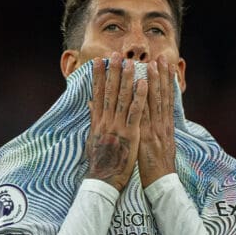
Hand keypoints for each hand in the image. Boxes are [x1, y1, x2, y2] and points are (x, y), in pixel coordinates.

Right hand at [86, 54, 147, 190]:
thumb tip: (91, 103)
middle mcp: (106, 121)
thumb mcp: (93, 138)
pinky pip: (136, 112)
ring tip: (130, 63)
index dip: (98, 77)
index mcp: (98, 122)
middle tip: (115, 54)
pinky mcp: (131, 134)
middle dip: (113, 72)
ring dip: (127, 79)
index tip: (99, 61)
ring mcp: (118, 127)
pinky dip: (140, 97)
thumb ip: (94, 119)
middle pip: (110, 92)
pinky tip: (144, 84)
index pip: (97, 94)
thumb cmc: (100, 161)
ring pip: (123, 99)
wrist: (104, 180)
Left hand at [138, 57, 176, 187]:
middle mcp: (162, 125)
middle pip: (162, 96)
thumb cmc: (158, 167)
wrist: (162, 183)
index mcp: (165, 126)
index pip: (167, 98)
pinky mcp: (147, 137)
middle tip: (160, 57)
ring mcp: (155, 130)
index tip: (164, 65)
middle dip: (161, 76)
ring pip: (155, 102)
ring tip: (150, 65)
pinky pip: (143, 116)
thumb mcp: (161, 145)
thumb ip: (157, 130)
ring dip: (153, 82)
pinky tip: (138, 89)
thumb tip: (158, 119)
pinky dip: (141, 101)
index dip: (166, 80)